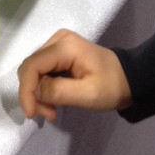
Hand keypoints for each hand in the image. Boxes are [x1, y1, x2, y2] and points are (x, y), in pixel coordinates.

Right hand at [17, 29, 131, 121]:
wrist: (128, 78)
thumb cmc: (111, 86)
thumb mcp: (89, 94)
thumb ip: (59, 91)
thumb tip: (34, 92)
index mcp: (65, 46)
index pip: (32, 65)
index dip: (26, 90)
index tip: (31, 114)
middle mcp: (57, 40)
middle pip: (30, 67)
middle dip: (33, 94)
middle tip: (48, 114)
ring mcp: (57, 44)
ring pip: (33, 70)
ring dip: (37, 93)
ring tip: (52, 110)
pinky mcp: (58, 52)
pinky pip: (41, 70)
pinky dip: (43, 88)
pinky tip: (53, 101)